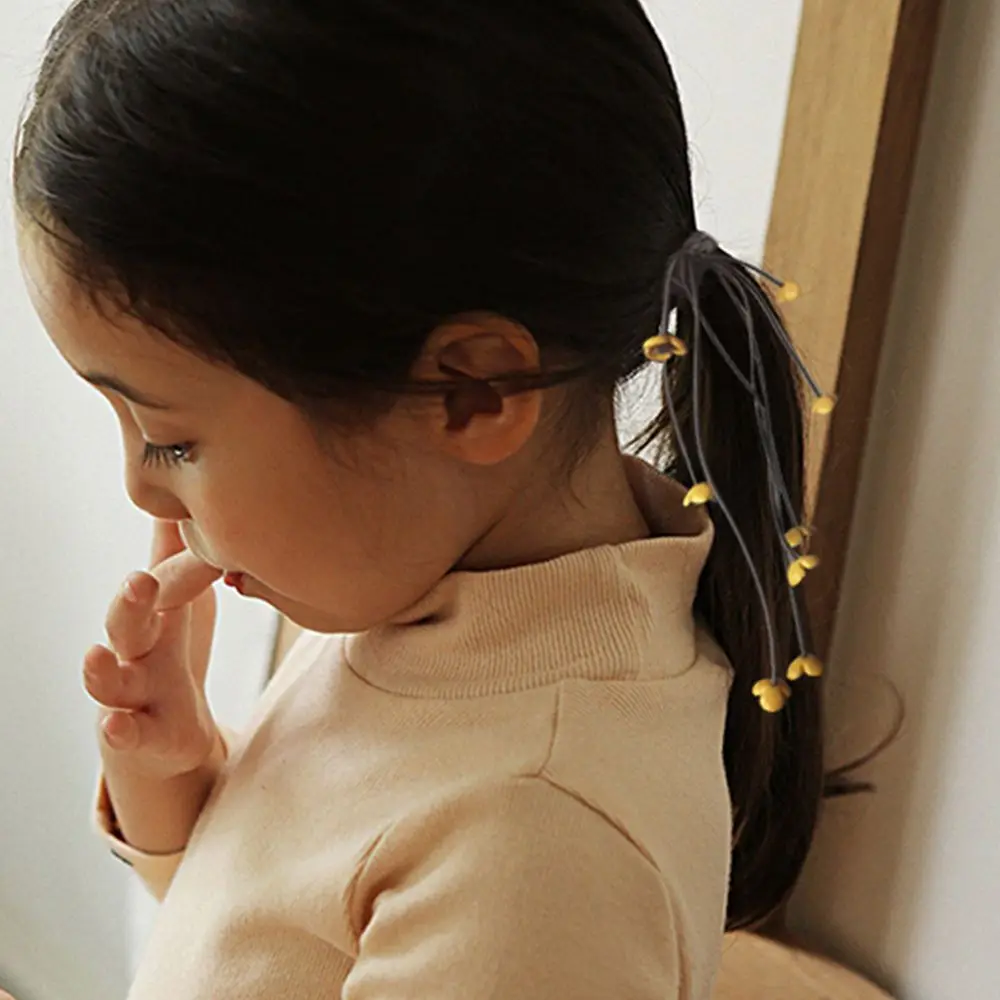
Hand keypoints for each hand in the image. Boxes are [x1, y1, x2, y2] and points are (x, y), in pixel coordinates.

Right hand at [84, 520, 223, 780]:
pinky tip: (116, 727)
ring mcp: (136, 693)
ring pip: (111, 681)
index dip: (188, 563)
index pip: (164, 581)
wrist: (169, 729)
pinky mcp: (149, 734)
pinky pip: (132, 736)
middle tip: (139, 582)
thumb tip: (181, 493)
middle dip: (130, 602)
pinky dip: (123, 733)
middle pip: (125, 622)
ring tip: (94, 658)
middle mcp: (136, 650)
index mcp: (154, 612)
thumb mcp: (182, 599)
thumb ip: (178, 551)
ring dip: (101, 671)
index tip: (207, 533)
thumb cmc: (172, 651)